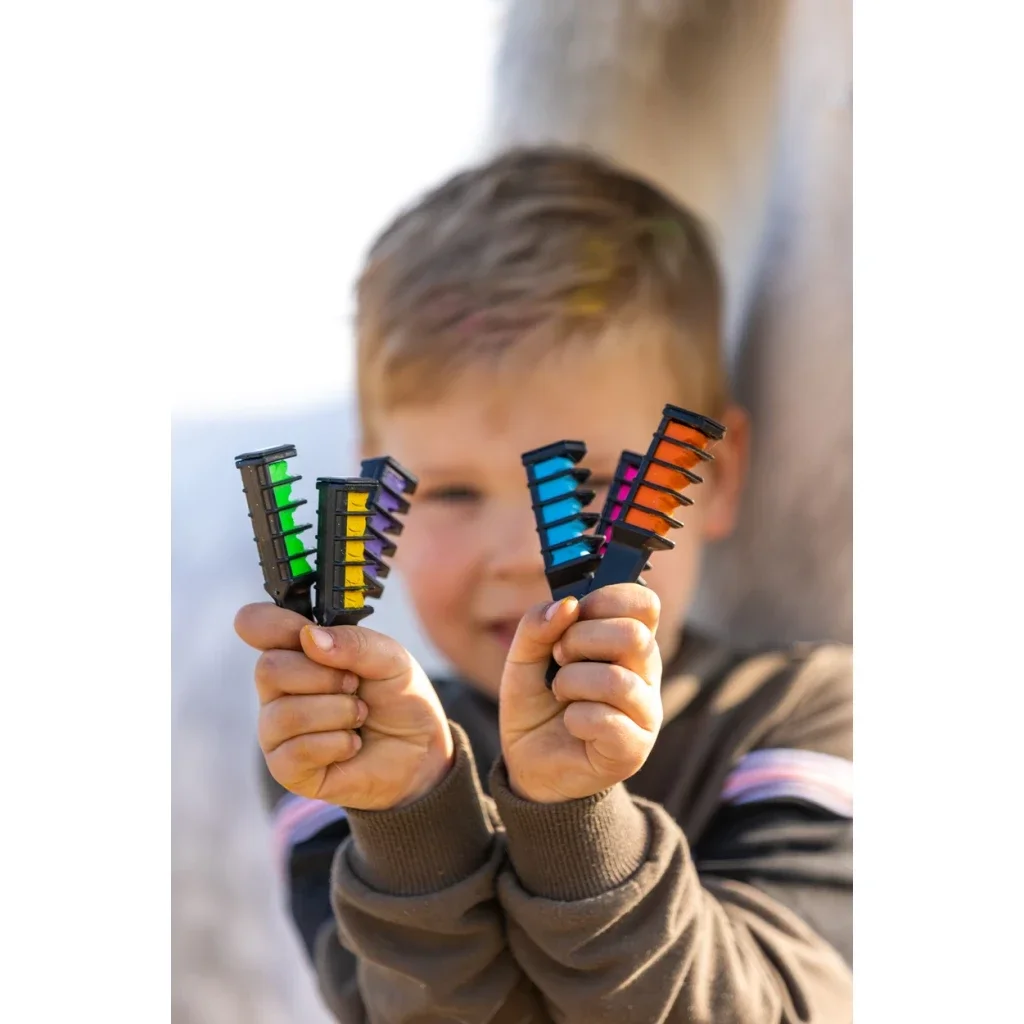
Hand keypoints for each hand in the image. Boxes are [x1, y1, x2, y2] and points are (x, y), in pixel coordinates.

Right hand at [234, 603, 453, 810]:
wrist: (420, 750)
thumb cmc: (398, 698)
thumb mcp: (391, 659)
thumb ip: (355, 643)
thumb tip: (310, 638)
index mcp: (299, 649)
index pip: (257, 625)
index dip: (271, 624)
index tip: (303, 633)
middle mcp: (280, 686)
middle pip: (269, 669)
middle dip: (324, 677)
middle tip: (355, 685)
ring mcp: (278, 728)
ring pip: (285, 713)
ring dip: (338, 713)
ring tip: (359, 716)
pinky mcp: (286, 767)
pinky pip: (296, 751)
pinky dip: (338, 744)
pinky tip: (351, 743)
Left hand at [499, 583, 662, 803]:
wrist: (529, 763)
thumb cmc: (536, 704)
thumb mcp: (523, 657)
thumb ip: (538, 625)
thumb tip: (568, 605)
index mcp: (626, 642)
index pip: (644, 604)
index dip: (607, 600)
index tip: (574, 615)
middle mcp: (644, 672)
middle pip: (634, 635)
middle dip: (582, 640)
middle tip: (559, 658)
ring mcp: (644, 711)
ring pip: (617, 680)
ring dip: (572, 682)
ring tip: (560, 693)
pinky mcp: (634, 748)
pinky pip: (608, 721)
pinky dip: (576, 718)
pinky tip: (570, 723)